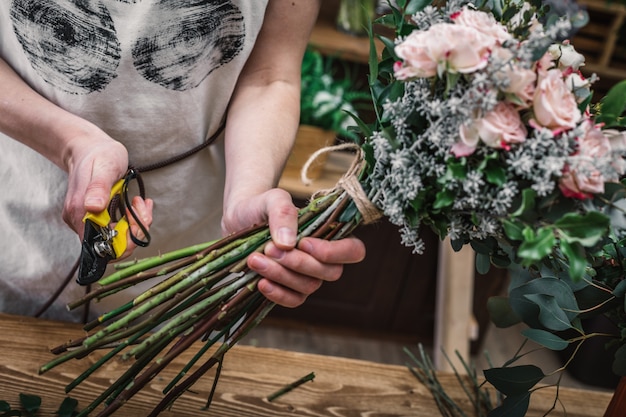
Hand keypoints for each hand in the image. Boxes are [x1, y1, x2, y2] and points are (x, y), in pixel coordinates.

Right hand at [61, 131, 153, 257]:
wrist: (90, 147)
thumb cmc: (99, 155)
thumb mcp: (105, 167)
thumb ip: (99, 188)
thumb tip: (93, 207)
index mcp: (80, 213)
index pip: (103, 247)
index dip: (125, 240)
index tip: (136, 218)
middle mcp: (79, 220)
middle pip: (111, 245)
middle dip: (134, 230)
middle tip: (141, 207)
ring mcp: (86, 219)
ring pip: (116, 237)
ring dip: (134, 223)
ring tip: (139, 202)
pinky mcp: (94, 216)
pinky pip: (116, 227)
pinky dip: (130, 219)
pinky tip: (136, 203)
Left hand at [222, 188, 365, 307]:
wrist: (238, 219)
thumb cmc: (262, 207)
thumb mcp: (272, 199)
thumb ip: (284, 213)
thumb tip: (289, 243)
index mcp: (329, 234)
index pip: (354, 251)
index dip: (335, 252)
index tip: (304, 243)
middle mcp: (323, 259)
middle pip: (331, 272)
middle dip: (299, 263)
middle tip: (269, 248)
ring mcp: (308, 276)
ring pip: (309, 287)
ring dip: (281, 275)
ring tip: (255, 259)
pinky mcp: (289, 289)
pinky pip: (293, 300)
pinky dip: (277, 294)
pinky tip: (261, 281)